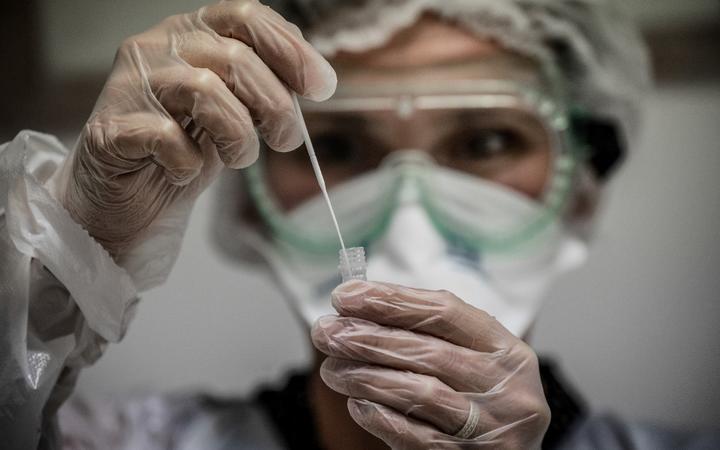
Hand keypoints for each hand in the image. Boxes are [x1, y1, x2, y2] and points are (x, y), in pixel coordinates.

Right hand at [56, 0, 335, 256]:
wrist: (131, 195)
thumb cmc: (189, 144)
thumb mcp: (237, 107)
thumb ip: (267, 83)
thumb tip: (318, 78)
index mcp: (193, 32)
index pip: (246, 16)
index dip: (291, 50)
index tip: (322, 88)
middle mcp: (158, 46)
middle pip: (235, 58)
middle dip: (276, 107)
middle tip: (286, 140)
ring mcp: (130, 85)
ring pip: (204, 89)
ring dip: (239, 135)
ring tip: (240, 158)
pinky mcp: (109, 129)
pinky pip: (165, 138)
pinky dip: (189, 161)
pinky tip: (186, 171)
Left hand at [312, 280, 549, 448]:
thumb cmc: (482, 400)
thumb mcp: (475, 360)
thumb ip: (429, 334)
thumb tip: (359, 308)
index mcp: (506, 350)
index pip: (444, 312)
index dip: (391, 300)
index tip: (347, 295)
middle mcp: (505, 386)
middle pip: (427, 351)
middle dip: (368, 337)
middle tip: (326, 331)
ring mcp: (490, 427)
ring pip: (419, 392)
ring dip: (366, 376)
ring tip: (332, 369)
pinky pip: (417, 437)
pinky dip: (382, 417)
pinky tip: (356, 404)